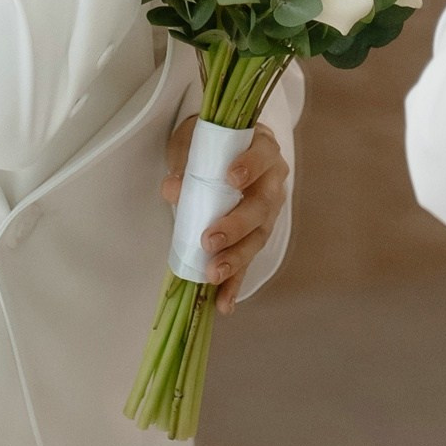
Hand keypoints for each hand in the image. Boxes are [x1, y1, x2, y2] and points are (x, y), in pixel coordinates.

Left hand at [163, 119, 290, 312]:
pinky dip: (235, 283)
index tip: (230, 178)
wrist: (223, 150)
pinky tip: (224, 304)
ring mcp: (269, 212)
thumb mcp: (194, 141)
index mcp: (263, 148)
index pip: (263, 155)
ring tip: (213, 275)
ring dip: (236, 259)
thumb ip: (185, 160)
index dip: (250, 166)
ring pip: (258, 237)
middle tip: (210, 240)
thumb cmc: (211, 142)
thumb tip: (172, 189)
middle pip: (262, 206)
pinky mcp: (256, 236)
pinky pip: (248, 261)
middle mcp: (273, 180)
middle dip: (236, 226)